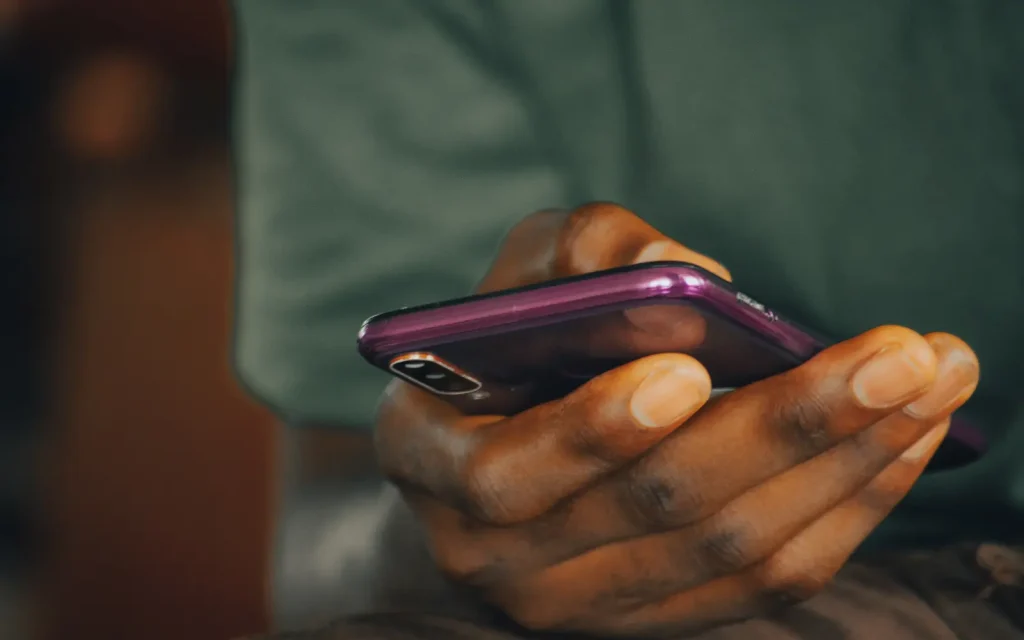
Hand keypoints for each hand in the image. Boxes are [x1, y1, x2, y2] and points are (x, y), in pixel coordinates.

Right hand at [374, 204, 979, 636]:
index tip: (690, 370)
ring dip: (845, 462)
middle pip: (657, 510)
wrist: (494, 456)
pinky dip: (849, 505)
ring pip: (732, 548)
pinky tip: (906, 438)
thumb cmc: (505, 347)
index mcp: (432, 464)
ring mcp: (587, 602)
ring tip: (935, 378)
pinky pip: (769, 579)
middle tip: (898, 354)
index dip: (595, 430)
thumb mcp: (515, 279)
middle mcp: (501, 557)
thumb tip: (695, 283)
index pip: (505, 475)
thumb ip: (578, 258)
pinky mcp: (662, 613)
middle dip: (786, 427)